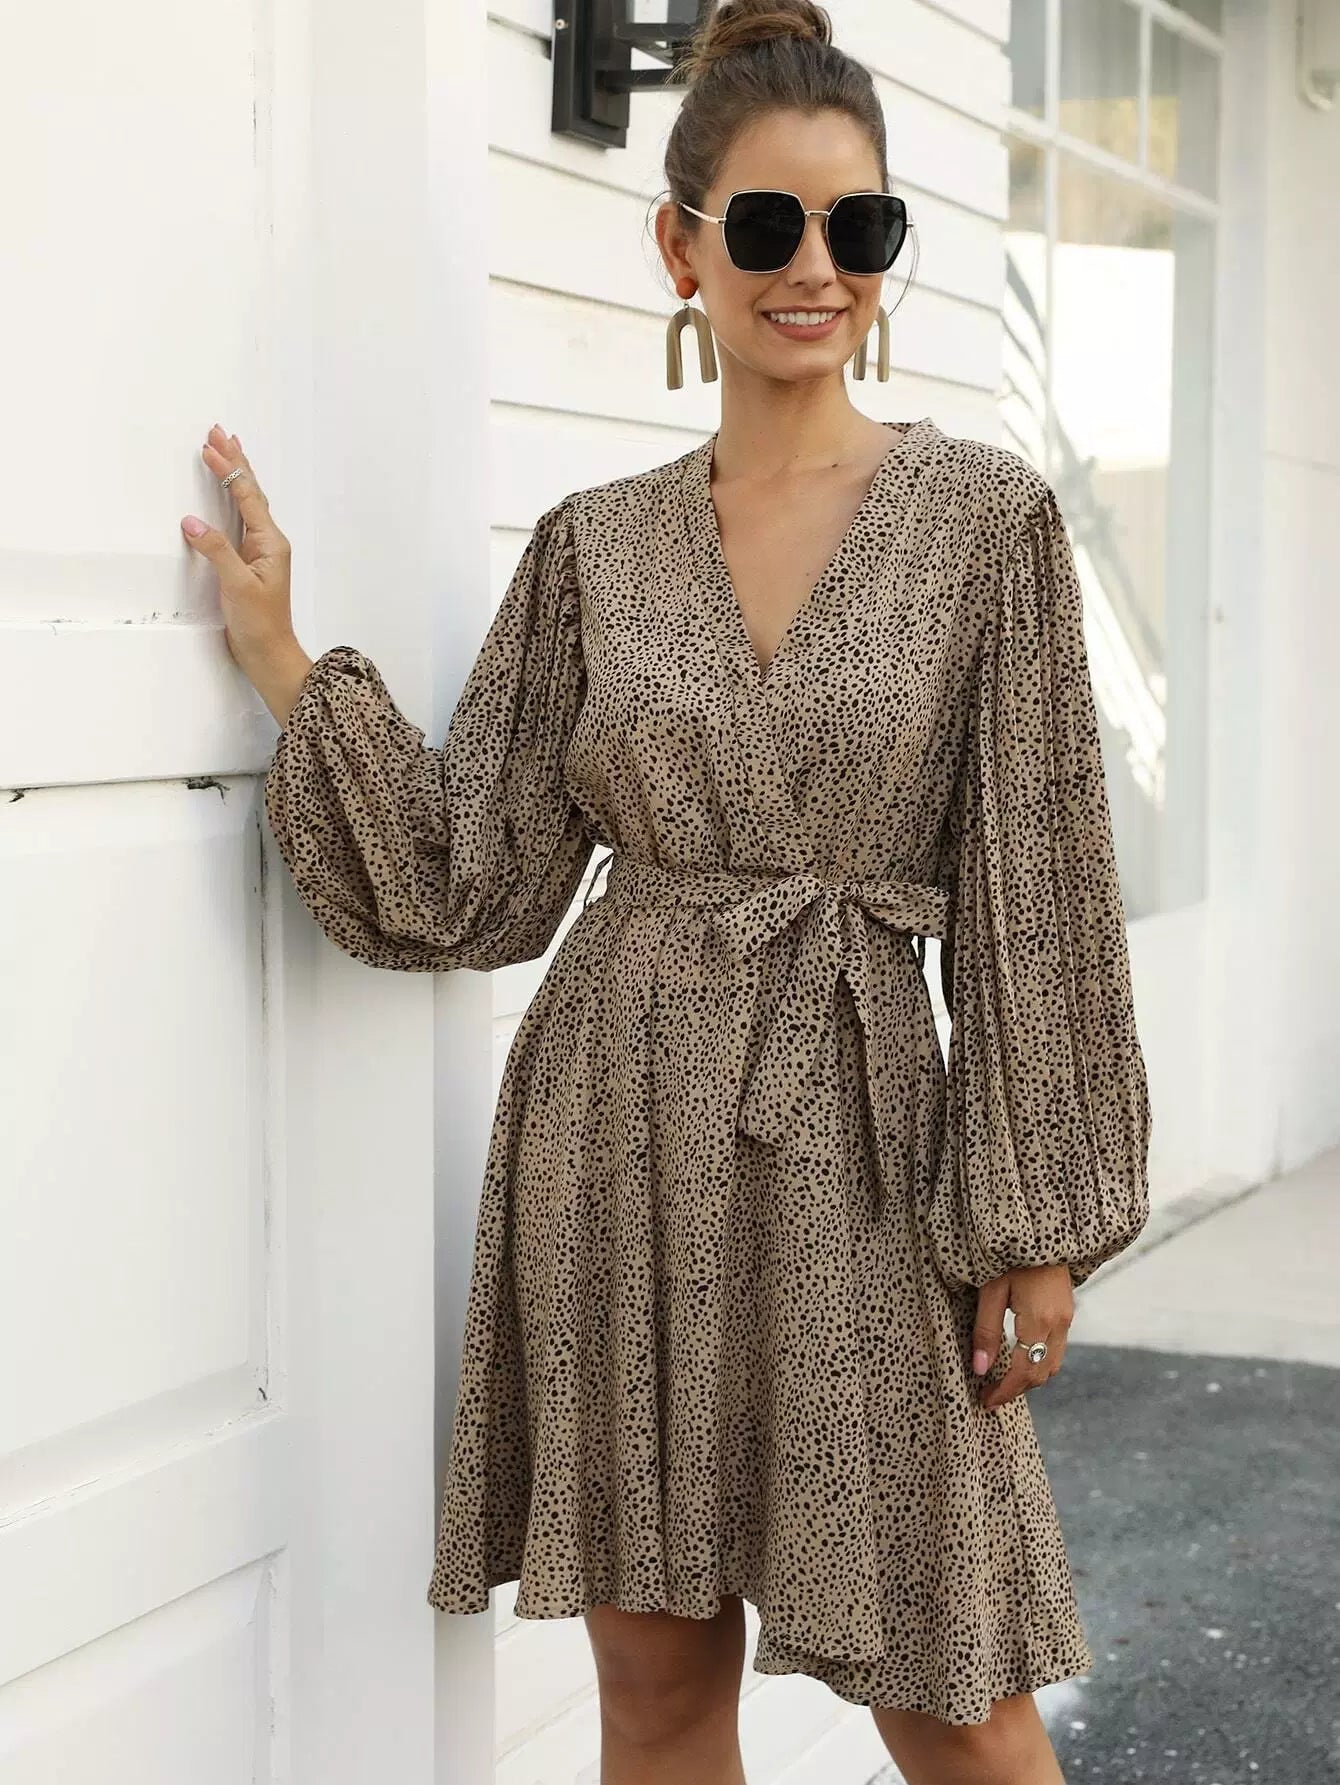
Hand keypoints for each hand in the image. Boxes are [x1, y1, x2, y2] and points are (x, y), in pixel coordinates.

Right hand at [181, 425, 295, 668]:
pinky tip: (227, 495)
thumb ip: (217, 552)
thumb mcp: (237, 587)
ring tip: (224, 449)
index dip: (229, 470)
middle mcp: (268, 542)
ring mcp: (259, 552)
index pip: (246, 496)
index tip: (209, 447)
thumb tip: (192, 522)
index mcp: (270, 542)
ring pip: (246, 504)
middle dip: (235, 460)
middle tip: (218, 432)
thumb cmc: (260, 624)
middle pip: (250, 492)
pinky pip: (239, 521)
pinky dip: (231, 500)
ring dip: (234, 476)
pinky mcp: (247, 563)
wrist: (269, 654)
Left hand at [972, 1263, 1072, 1412]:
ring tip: (1002, 1381)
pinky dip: (1038, 1361)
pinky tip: (1019, 1358)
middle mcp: (1059, 1324)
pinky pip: (1056, 1348)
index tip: (985, 1401)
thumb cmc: (1010, 1255)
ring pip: (1052, 1363)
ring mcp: (1067, 1318)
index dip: (1004, 1391)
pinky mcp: (1067, 1311)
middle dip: (1016, 1389)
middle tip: (991, 1395)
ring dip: (1029, 1377)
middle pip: (1041, 1374)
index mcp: (1040, 1320)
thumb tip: (980, 1369)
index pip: (1023, 1372)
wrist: (1043, 1227)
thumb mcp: (991, 1291)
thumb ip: (986, 1331)